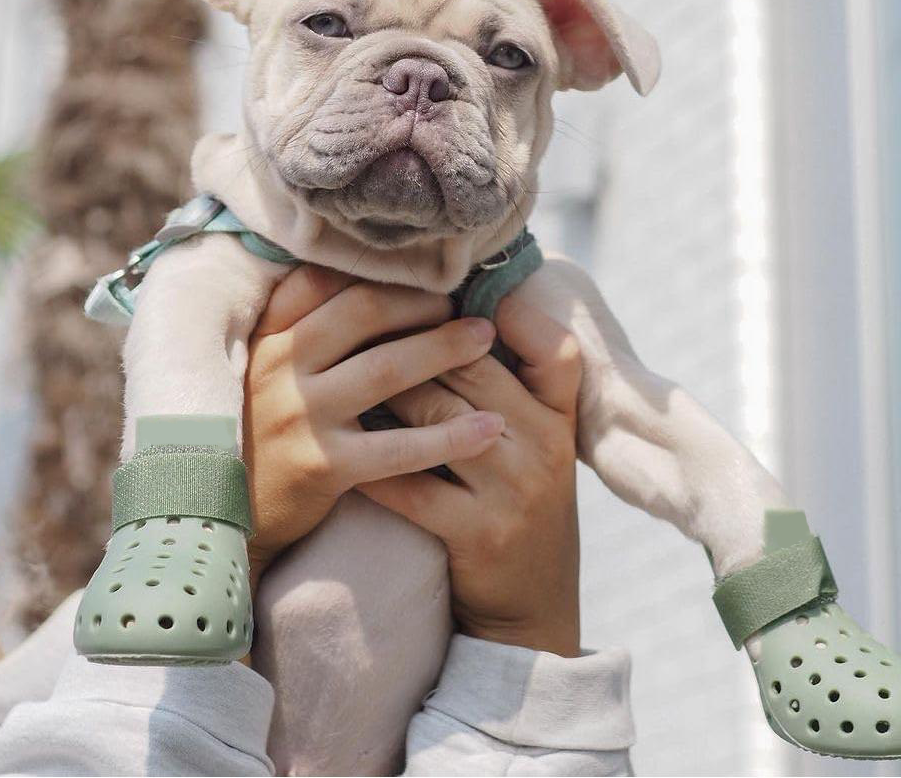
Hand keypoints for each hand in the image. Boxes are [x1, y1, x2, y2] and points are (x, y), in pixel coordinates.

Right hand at [243, 265, 504, 587]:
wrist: (227, 518)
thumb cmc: (259, 432)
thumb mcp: (262, 369)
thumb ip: (299, 324)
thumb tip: (365, 278)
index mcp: (266, 336)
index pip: (323, 280)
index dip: (378, 274)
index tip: (421, 276)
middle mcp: (278, 367)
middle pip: (364, 313)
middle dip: (421, 304)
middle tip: (464, 306)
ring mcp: (300, 416)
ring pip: (386, 370)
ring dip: (444, 349)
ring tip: (485, 341)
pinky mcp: (323, 466)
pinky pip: (399, 447)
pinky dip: (450, 436)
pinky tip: (490, 427)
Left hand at [361, 295, 582, 657]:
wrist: (535, 606)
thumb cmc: (524, 504)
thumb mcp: (543, 444)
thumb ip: (520, 385)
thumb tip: (469, 313)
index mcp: (561, 418)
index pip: (550, 347)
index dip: (509, 314)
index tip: (452, 293)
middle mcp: (545, 447)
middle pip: (472, 369)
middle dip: (412, 342)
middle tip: (361, 319)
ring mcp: (513, 491)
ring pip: (436, 418)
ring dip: (383, 392)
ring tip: (343, 370)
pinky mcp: (478, 534)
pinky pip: (411, 486)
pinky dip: (372, 463)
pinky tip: (338, 444)